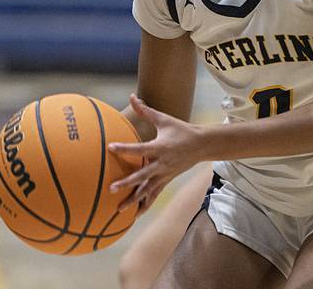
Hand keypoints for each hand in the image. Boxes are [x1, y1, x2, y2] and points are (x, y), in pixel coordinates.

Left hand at [109, 95, 202, 212]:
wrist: (202, 144)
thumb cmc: (181, 130)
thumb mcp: (164, 119)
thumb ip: (146, 111)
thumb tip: (132, 96)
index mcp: (159, 147)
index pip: (139, 149)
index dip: (125, 148)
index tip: (110, 148)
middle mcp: (161, 163)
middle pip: (142, 175)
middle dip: (127, 183)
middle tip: (111, 188)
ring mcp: (164, 174)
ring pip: (147, 190)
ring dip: (133, 200)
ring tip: (119, 210)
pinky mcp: (167, 180)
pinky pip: (154, 194)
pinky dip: (145, 205)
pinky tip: (135, 215)